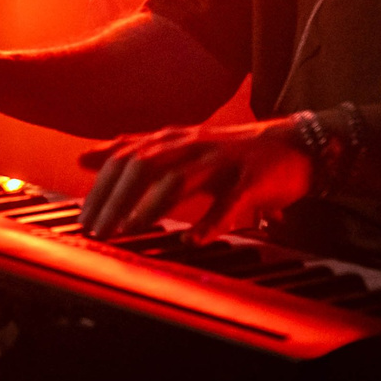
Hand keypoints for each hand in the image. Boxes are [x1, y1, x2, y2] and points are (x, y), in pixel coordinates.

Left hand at [78, 117, 311, 240]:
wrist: (296, 145)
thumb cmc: (232, 154)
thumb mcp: (179, 149)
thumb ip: (133, 152)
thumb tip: (84, 158)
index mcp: (174, 140)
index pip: (126, 157)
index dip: (102, 186)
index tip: (84, 217)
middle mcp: (193, 145)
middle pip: (143, 165)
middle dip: (116, 198)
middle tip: (99, 230)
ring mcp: (222, 161)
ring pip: (179, 179)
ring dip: (151, 206)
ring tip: (131, 230)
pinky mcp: (251, 180)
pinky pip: (228, 203)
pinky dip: (208, 223)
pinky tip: (191, 240)